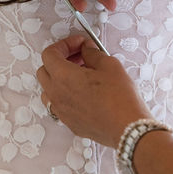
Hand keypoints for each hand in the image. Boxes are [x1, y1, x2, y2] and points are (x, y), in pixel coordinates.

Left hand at [37, 35, 152, 146]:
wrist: (127, 128)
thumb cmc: (120, 98)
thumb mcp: (109, 65)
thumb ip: (92, 53)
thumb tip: (86, 49)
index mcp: (63, 76)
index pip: (50, 54)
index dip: (64, 45)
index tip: (79, 44)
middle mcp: (56, 94)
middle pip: (45, 70)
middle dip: (60, 60)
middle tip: (79, 57)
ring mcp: (61, 111)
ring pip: (49, 90)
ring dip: (60, 79)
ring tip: (80, 76)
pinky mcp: (69, 122)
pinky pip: (58, 105)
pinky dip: (66, 95)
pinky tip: (84, 93)